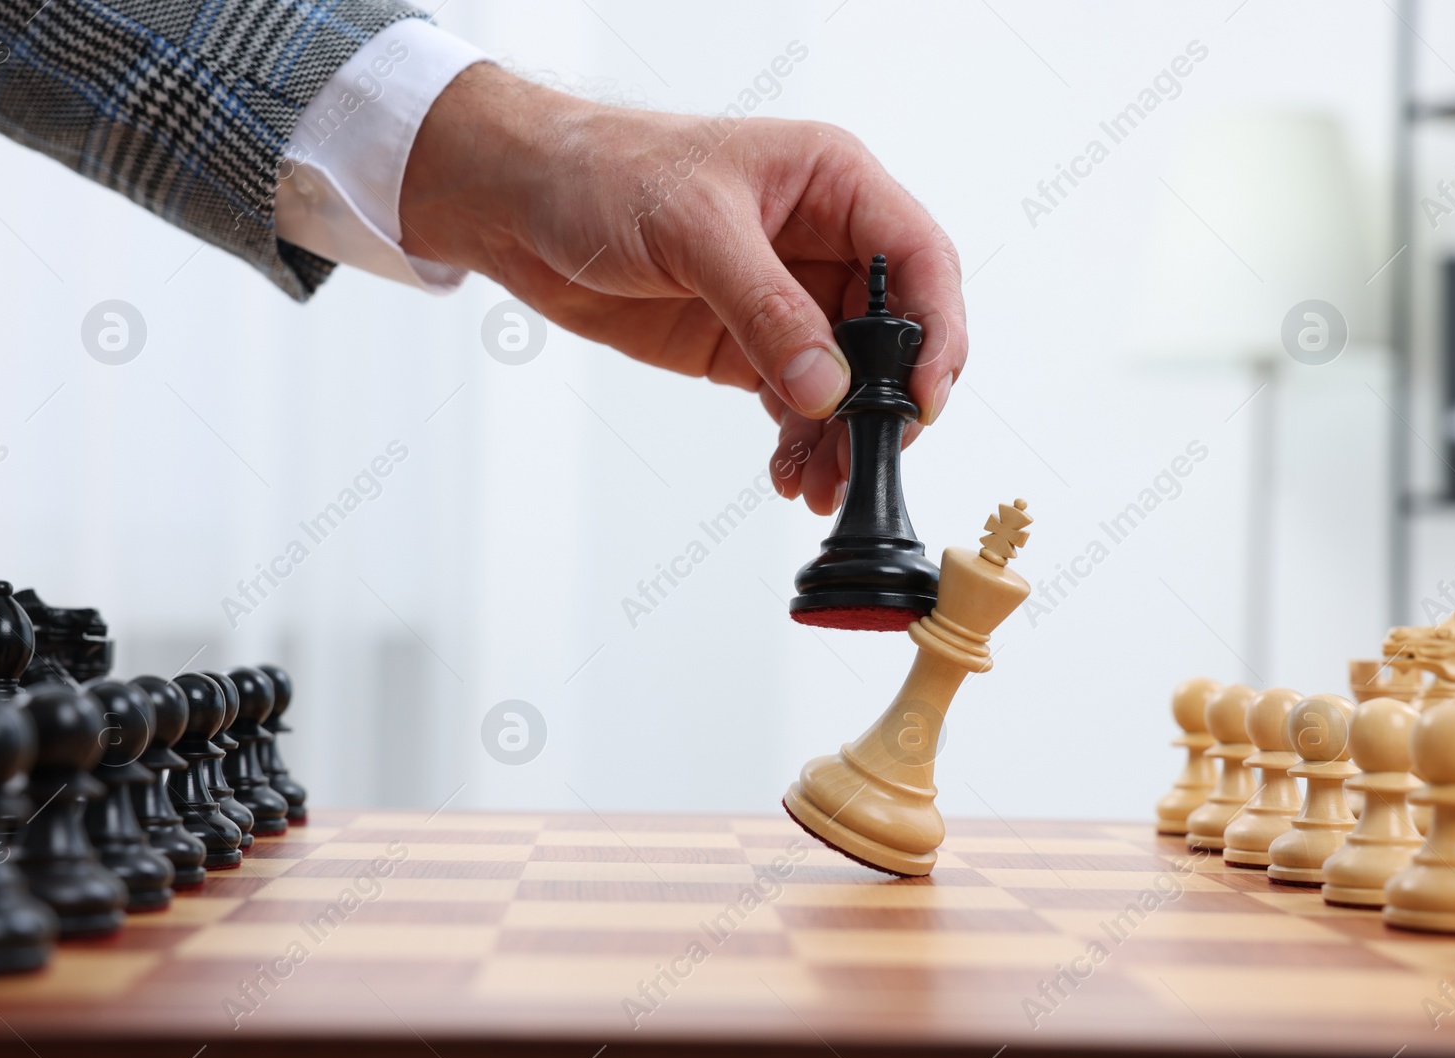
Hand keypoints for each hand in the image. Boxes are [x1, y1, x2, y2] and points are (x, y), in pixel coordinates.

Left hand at [399, 63, 966, 514]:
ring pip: (848, 381)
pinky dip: (802, 443)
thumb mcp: (691, 229)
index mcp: (833, 185)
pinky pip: (798, 402)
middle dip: (886, 402)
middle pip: (892, 333)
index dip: (934, 329)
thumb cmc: (603, 174)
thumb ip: (766, 309)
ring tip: (822, 487)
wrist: (520, 204)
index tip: (922, 397)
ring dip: (843, 438)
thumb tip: (829, 388)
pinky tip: (792, 475)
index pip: (917, 258)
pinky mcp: (749, 345)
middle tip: (867, 460)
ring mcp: (788, 299)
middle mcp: (824, 242)